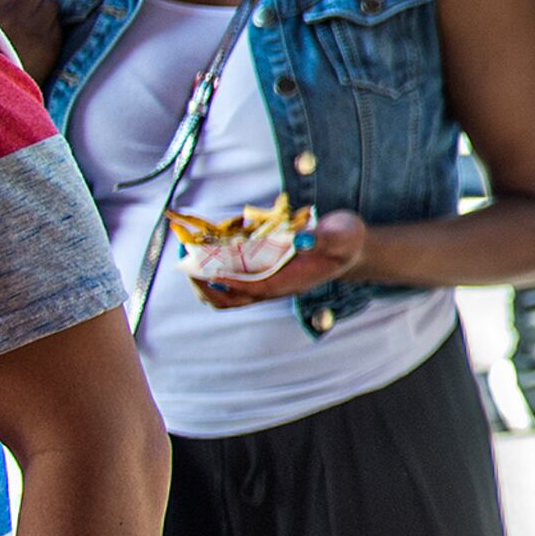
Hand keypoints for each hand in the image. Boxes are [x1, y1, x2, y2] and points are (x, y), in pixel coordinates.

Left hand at [188, 208, 366, 307]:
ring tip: (188, 250)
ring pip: (224, 294)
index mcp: (290, 282)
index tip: (207, 270)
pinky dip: (212, 266)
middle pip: (230, 300)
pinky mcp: (258, 272)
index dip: (229, 282)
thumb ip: (323, 238)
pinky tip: (207, 243)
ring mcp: (264, 281)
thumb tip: (300, 239)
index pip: (253, 289)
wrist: (347, 249)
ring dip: (202, 276)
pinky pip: (227, 278)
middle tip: (186, 257)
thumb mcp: (342, 235)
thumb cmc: (345, 242)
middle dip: (204, 282)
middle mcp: (273, 286)